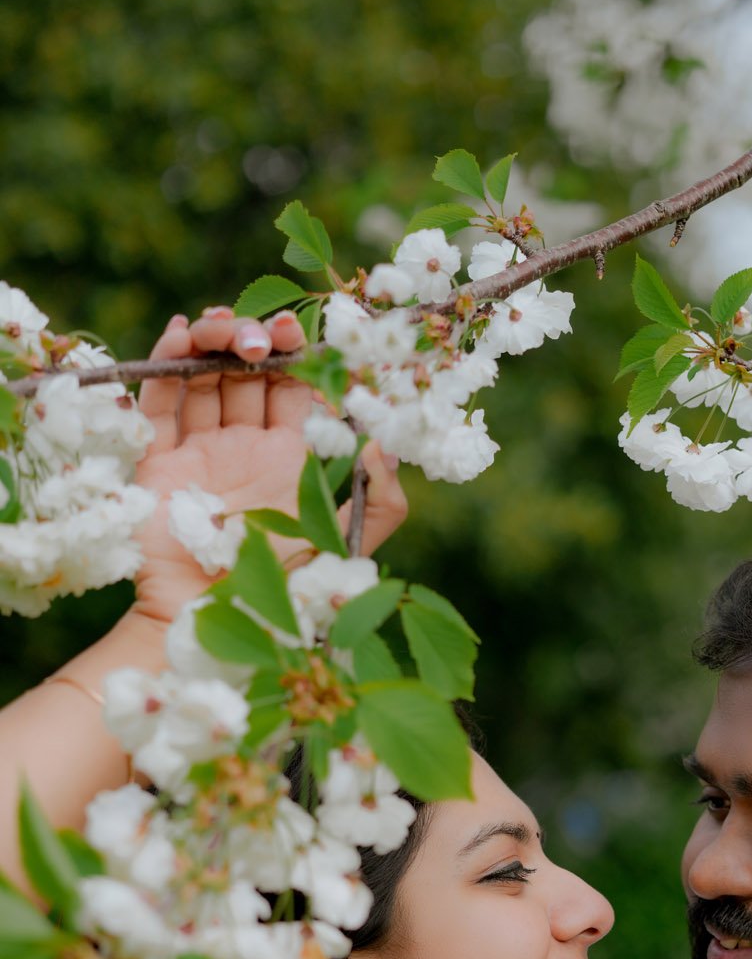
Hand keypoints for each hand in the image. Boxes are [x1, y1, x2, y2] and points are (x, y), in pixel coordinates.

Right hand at [130, 307, 407, 627]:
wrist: (216, 628)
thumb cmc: (285, 597)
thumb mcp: (346, 549)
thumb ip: (380, 501)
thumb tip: (387, 440)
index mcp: (293, 462)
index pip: (299, 393)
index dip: (304, 359)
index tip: (309, 338)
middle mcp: (248, 450)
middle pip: (251, 374)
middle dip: (260, 341)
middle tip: (272, 331)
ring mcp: (202, 452)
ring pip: (206, 376)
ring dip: (216, 340)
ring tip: (228, 330)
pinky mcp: (159, 461)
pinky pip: (159, 404)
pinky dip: (164, 365)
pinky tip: (181, 334)